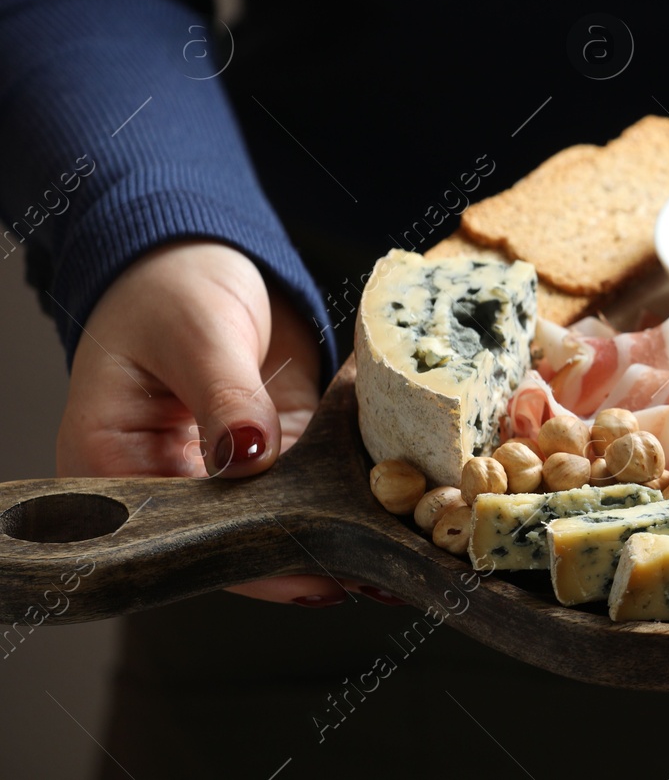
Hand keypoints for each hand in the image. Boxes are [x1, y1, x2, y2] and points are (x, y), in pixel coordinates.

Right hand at [58, 240, 381, 605]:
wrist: (197, 256)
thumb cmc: (169, 288)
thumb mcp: (196, 336)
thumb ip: (225, 397)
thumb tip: (249, 458)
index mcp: (110, 468)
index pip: (180, 537)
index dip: (250, 560)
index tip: (314, 571)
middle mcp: (165, 486)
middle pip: (236, 542)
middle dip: (306, 553)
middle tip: (375, 568)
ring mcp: (223, 475)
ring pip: (283, 521)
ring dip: (339, 528)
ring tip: (398, 546)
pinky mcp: (271, 455)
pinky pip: (312, 482)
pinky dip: (352, 488)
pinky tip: (397, 503)